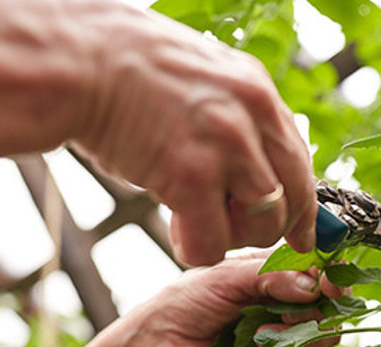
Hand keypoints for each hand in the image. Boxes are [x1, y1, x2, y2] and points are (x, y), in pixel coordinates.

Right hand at [69, 3, 316, 265]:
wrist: (77, 62)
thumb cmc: (122, 70)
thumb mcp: (197, 78)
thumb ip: (231, 113)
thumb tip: (247, 156)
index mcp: (256, 90)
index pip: (299, 159)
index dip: (302, 205)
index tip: (300, 234)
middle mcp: (252, 116)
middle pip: (293, 196)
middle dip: (266, 227)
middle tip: (227, 228)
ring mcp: (226, 146)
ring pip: (262, 224)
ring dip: (229, 237)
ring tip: (189, 221)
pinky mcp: (191, 177)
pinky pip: (214, 241)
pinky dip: (197, 250)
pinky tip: (176, 232)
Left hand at [142, 253, 342, 346]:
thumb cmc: (185, 302)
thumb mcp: (225, 277)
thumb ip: (270, 275)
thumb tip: (312, 285)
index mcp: (275, 272)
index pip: (321, 270)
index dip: (333, 277)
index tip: (332, 286)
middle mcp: (286, 302)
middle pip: (332, 307)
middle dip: (317, 312)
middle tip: (285, 316)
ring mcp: (285, 336)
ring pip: (326, 339)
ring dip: (299, 339)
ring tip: (261, 336)